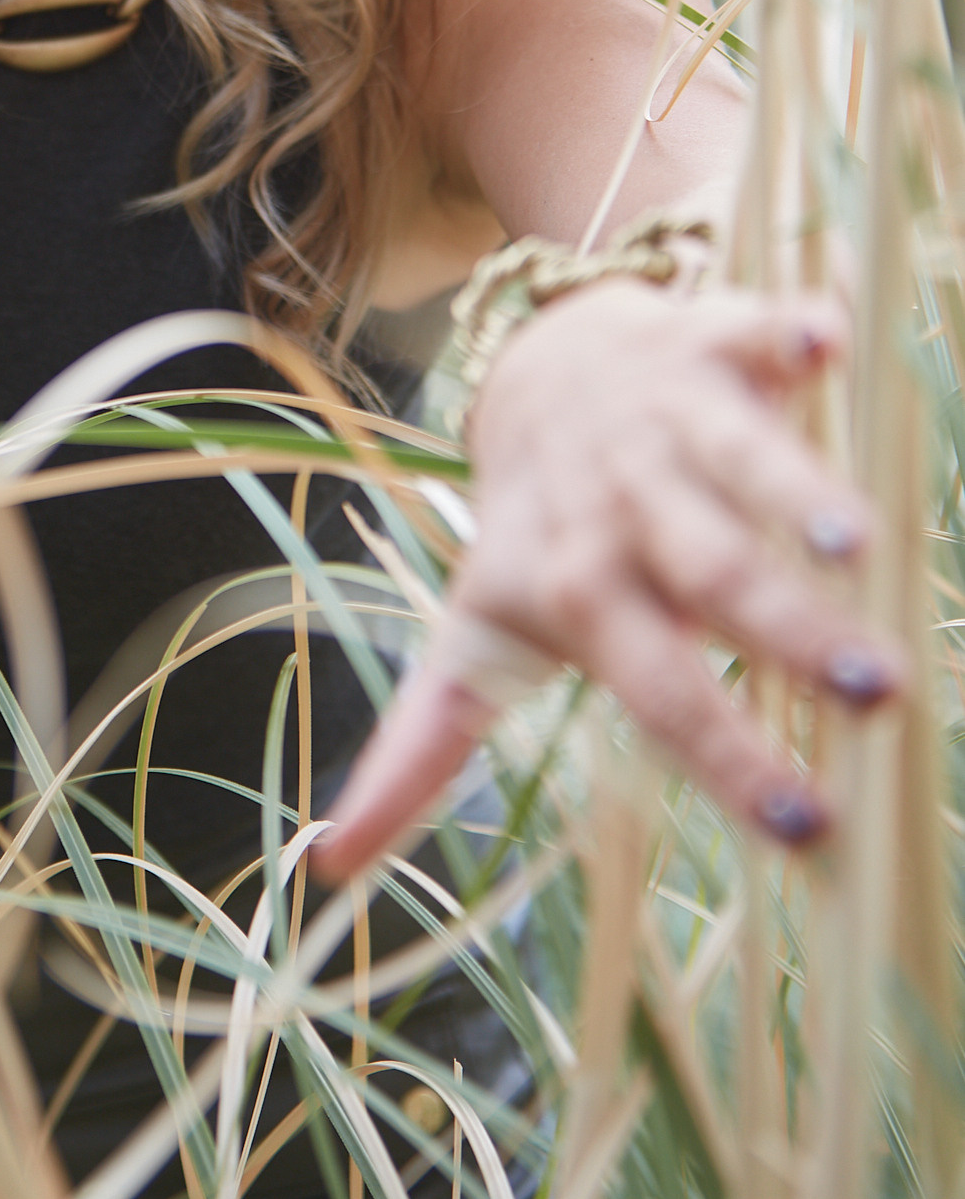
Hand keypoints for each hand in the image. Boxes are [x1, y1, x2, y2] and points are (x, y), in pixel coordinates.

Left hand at [315, 279, 901, 878]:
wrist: (535, 370)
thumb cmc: (534, 534)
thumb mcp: (471, 640)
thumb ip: (416, 755)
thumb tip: (321, 870)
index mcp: (580, 588)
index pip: (660, 688)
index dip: (729, 757)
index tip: (811, 829)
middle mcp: (628, 504)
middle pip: (712, 573)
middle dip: (791, 632)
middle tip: (877, 692)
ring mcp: (671, 418)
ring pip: (740, 459)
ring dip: (797, 490)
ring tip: (862, 542)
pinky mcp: (713, 341)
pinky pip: (754, 328)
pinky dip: (792, 330)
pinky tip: (828, 338)